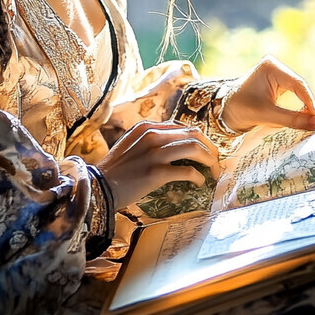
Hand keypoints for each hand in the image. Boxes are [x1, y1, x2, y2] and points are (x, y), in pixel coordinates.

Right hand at [97, 121, 219, 209]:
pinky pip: (187, 171)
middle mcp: (152, 135)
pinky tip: (198, 182)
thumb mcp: (131, 145)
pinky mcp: (156, 172)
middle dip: (210, 147)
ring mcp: (154, 153)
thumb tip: (174, 145)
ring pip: (194, 148)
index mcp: (146, 127)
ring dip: (209, 160)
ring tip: (213, 171)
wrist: (99, 187)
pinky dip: (197, 177)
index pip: (182, 126)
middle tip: (215, 161)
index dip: (199, 138)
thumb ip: (150, 140)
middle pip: (193, 134)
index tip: (205, 150)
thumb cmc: (116, 170)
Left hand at [220, 56, 314, 134]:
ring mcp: (276, 73)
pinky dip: (299, 105)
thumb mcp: (267, 115)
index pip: (298, 85)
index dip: (310, 102)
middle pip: (300, 87)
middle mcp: (275, 66)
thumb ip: (293, 119)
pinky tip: (305, 117)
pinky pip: (293, 93)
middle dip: (309, 105)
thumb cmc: (241, 109)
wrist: (224, 110)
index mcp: (271, 67)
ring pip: (298, 91)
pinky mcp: (277, 82)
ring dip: (306, 106)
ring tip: (314, 122)